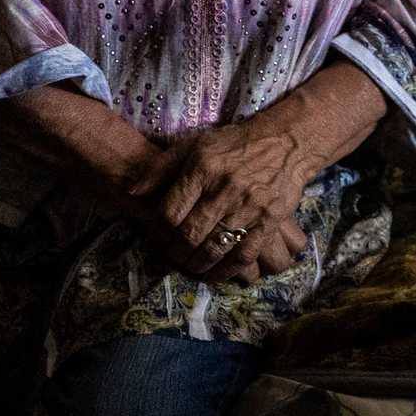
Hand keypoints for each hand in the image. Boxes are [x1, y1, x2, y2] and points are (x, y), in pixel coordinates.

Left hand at [128, 123, 311, 279]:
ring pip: (215, 248)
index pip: (170, 212)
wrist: (283, 142)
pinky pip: (244, 255)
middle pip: (190, 234)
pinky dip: (227, 270)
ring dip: (198, 265)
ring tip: (190, 267)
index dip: (159, 231)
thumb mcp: (192, 145)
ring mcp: (248, 206)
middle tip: (171, 258)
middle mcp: (224, 188)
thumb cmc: (231, 144)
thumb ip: (160, 168)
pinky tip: (216, 273)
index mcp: (201, 168)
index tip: (157, 238)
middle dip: (175, 253)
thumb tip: (131, 192)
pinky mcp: (269, 221)